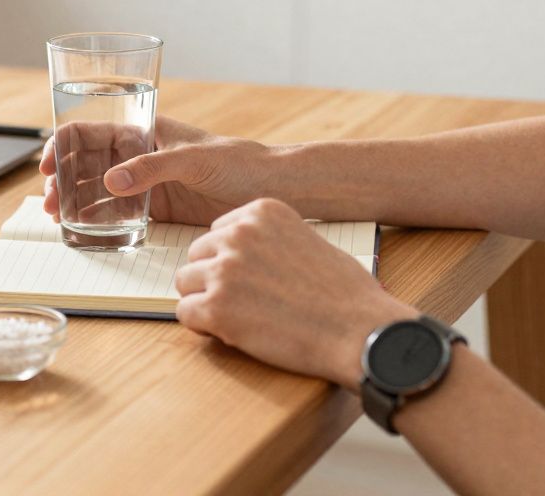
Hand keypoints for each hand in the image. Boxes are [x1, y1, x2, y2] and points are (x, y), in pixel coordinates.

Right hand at [38, 116, 278, 225]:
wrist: (271, 188)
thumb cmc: (240, 161)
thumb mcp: (194, 159)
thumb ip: (153, 168)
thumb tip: (112, 182)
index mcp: (145, 132)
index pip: (92, 131)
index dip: (63, 145)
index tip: (46, 165)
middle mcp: (140, 156)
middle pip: (88, 163)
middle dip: (62, 179)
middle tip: (49, 202)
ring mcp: (147, 184)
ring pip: (99, 191)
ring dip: (76, 202)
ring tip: (59, 218)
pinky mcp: (158, 209)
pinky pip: (120, 214)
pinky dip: (99, 220)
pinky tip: (83, 229)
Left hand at [174, 198, 414, 389]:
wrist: (359, 332)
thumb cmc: (343, 293)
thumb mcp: (305, 239)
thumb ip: (267, 238)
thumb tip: (235, 254)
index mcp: (261, 211)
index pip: (217, 232)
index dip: (230, 260)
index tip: (255, 279)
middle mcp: (238, 233)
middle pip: (196, 255)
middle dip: (213, 280)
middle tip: (246, 303)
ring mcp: (225, 269)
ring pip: (185, 283)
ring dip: (205, 302)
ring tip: (241, 318)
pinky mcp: (216, 307)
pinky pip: (185, 313)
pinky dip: (204, 328)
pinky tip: (234, 332)